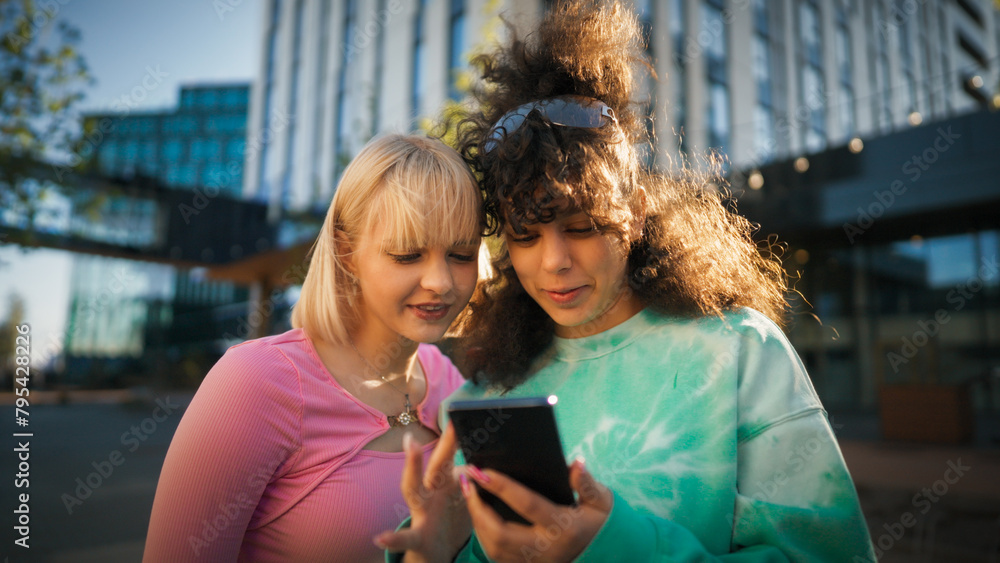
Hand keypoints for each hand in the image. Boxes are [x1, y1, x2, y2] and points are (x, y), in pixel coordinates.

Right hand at [375, 425, 471, 562]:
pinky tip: (380, 538)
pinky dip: (393, 538)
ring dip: (413, 465)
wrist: (434, 552)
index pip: (452, 456)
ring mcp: (422, 511)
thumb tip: (488, 455)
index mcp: (444, 483)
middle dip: (446, 443)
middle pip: (438, 464)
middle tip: (454, 419)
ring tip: (410, 444)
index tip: (466, 412)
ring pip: (414, 487)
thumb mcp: (460, 496)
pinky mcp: (418, 537)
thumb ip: (469, 476)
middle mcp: (430, 492)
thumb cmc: (448, 520)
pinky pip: (406, 537)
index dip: (458, 435)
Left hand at [462, 459, 612, 562]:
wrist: (609, 555)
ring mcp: (536, 562)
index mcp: (564, 527)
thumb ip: (587, 483)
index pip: (527, 504)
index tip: (482, 470)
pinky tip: (479, 517)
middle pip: (501, 533)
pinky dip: (484, 537)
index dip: (502, 486)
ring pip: (495, 548)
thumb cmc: (603, 523)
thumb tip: (574, 463)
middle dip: (478, 508)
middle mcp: (547, 548)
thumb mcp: (602, 501)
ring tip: (470, 495)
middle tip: (467, 482)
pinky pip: (498, 557)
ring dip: (477, 522)